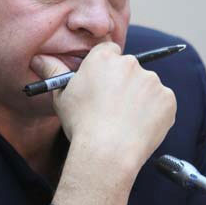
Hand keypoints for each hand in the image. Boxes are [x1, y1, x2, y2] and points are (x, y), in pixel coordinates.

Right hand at [31, 42, 176, 187]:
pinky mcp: (167, 99)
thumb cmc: (81, 124)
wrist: (107, 152)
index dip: (105, 69)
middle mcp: (129, 63)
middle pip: (128, 67)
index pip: (109, 52)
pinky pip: (161, 102)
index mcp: (103, 58)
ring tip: (124, 122)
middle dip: (123, 83)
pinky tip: (138, 127)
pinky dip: (153, 113)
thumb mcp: (61, 97)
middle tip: (113, 107)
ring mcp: (151, 81)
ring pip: (146, 85)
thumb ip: (54, 72)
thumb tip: (38, 58)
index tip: (103, 84)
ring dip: (139, 98)